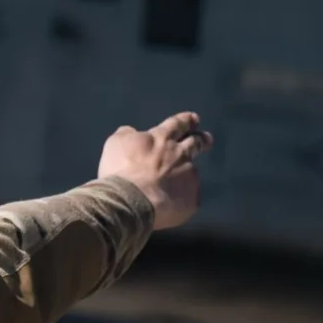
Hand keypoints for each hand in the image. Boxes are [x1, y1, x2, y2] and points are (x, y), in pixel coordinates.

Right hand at [98, 112, 212, 230]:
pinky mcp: (192, 199)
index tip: (194, 118)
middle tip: (207, 139)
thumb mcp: (116, 143)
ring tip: (170, 185)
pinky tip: (167, 204)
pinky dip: (179, 198)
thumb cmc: (120, 170)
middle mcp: (180, 154)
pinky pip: (188, 196)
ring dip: (183, 174)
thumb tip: (131, 131)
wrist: (131, 201)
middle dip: (202, 140)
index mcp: (161, 138)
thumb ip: (127, 134)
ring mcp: (189, 177)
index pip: (177, 124)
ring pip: (190, 172)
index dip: (186, 120)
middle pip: (196, 143)